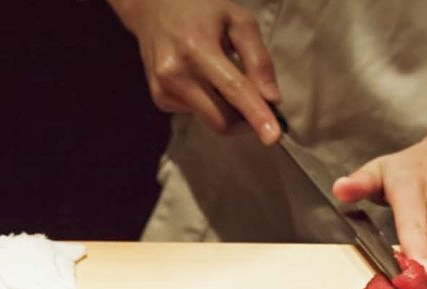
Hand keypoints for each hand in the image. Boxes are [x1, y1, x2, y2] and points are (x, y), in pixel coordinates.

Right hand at [109, 0, 280, 143]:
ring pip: (210, 120)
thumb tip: (271, 99)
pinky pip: (196, 113)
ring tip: (221, 75)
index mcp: (197, 47)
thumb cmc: (202, 10)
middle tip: (258, 105)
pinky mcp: (160, 98)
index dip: (256, 115)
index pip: (233, 89)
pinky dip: (208, 103)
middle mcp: (175, 72)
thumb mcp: (238, 21)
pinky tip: (201, 78)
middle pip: (221, 119)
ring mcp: (163, 88)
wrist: (153, 8)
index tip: (273, 137)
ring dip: (226, 108)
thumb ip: (258, 59)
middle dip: (245, 120)